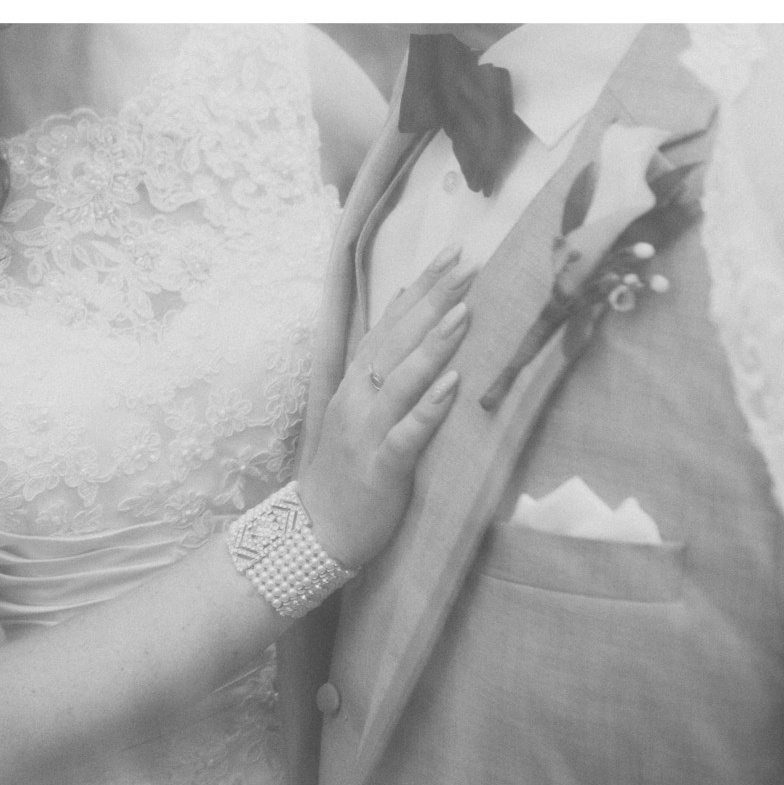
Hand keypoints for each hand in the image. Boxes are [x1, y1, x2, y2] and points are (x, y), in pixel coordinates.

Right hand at [297, 245, 473, 568]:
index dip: (421, 288)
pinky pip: (406, 435)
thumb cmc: (347, 472)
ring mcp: (366, 433)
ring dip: (433, 345)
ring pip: (400, 381)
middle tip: (468, 263)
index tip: (453, 252)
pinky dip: (429, 408)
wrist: (315, 532)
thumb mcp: (360, 414)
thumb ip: (382, 371)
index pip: (390, 324)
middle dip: (433, 300)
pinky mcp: (380, 469)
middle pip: (396, 340)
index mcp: (355, 384)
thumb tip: (410, 321)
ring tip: (465, 312)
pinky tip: (452, 386)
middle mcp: (357, 400)